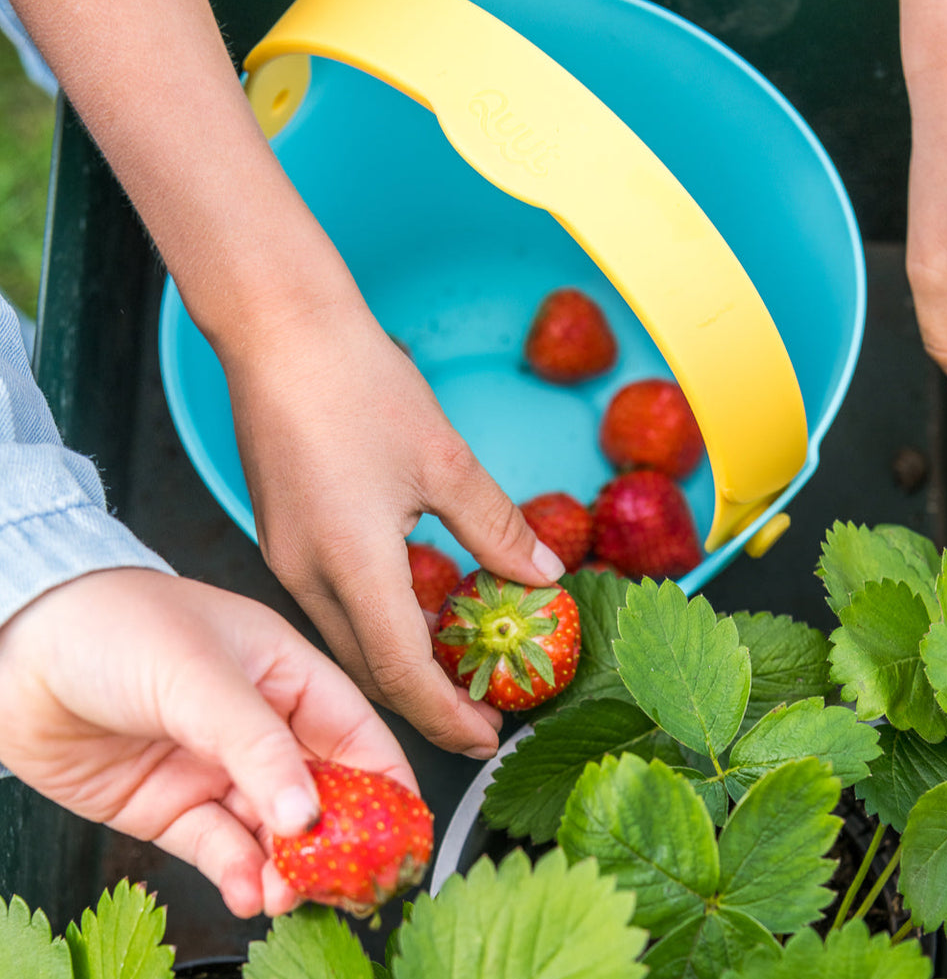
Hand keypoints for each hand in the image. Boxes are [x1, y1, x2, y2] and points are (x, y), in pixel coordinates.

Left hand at [0, 568, 413, 918]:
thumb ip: (259, 747)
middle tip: (351, 882)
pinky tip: (250, 891)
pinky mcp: (173, 808)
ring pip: (274, 830)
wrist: (19, 651)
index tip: (404, 834)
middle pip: (323, 791)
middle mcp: (261, 724)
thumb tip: (311, 814)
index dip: (388, 784)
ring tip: (289, 892)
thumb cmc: (117, 627)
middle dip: (340, 838)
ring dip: (289, 866)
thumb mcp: (200, 677)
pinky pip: (221, 849)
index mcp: (288, 674)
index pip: (357, 733)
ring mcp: (217, 768)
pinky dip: (240, 875)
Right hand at [219, 283, 563, 757]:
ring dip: (398, 664)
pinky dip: (374, 624)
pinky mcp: (282, 535)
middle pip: (366, 670)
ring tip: (452, 670)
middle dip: (423, 702)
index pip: (400, 672)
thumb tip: (545, 575)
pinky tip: (410, 611)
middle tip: (477, 713)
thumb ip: (496, 528)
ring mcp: (285, 555)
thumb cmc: (361, 385)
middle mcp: (306, 574)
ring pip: (345, 640)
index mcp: (350, 563)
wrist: (281, 330)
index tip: (486, 738)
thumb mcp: (446, 460)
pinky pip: (330, 605)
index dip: (445, 714)